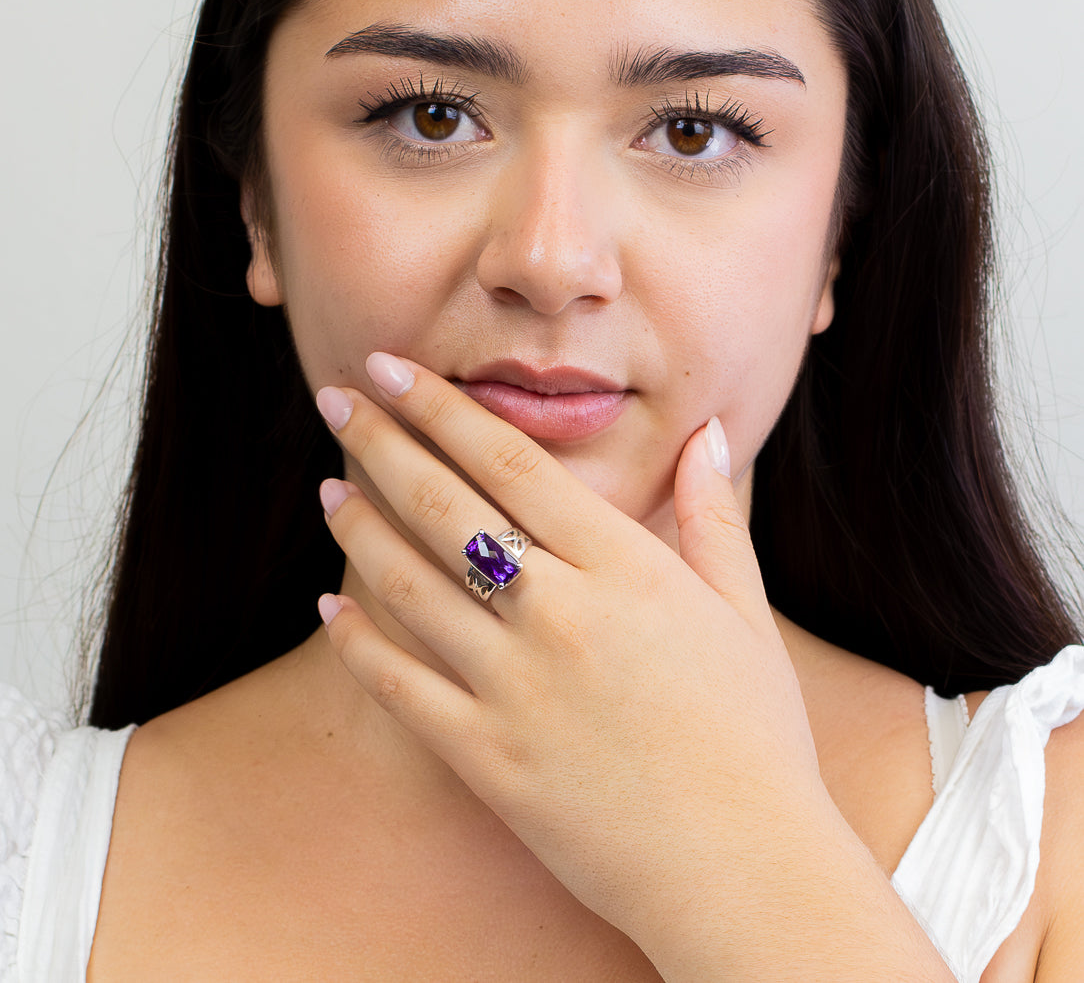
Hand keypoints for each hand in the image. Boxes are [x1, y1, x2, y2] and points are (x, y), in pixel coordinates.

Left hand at [315, 352, 850, 969]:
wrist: (743, 869)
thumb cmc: (755, 736)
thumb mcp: (744, 612)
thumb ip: (713, 516)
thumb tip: (706, 435)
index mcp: (625, 568)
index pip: (513, 461)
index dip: (444, 407)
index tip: (396, 368)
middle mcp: (562, 612)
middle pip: (446, 506)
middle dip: (382, 441)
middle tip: (338, 398)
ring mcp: (517, 687)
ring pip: (410, 585)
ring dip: (359, 529)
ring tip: (327, 492)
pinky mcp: (488, 758)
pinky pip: (401, 687)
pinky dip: (358, 642)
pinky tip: (330, 608)